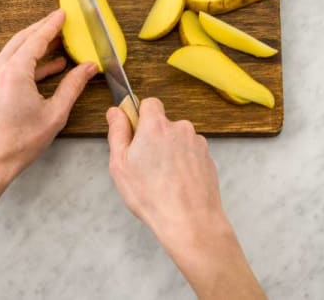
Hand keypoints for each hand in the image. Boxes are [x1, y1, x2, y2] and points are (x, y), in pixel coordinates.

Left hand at [0, 9, 97, 184]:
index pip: (36, 38)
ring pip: (15, 49)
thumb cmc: (19, 142)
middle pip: (23, 39)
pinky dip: (29, 60)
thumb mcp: (54, 114)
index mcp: (14, 72)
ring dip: (36, 43)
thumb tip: (88, 68)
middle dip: (43, 29)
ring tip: (59, 42)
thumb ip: (73, 86)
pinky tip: (49, 66)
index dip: (52, 24)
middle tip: (62, 22)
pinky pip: (11, 63)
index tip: (64, 13)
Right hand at [107, 97, 224, 240]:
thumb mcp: (120, 165)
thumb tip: (115, 111)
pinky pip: (191, 153)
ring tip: (163, 179)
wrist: (190, 221)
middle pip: (164, 123)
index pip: (149, 103)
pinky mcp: (208, 157)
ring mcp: (197, 143)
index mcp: (156, 126)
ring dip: (170, 151)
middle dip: (154, 138)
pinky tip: (177, 183)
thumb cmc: (152, 196)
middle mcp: (180, 128)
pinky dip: (184, 163)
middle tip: (145, 164)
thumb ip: (117, 132)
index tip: (135, 134)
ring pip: (178, 139)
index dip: (141, 116)